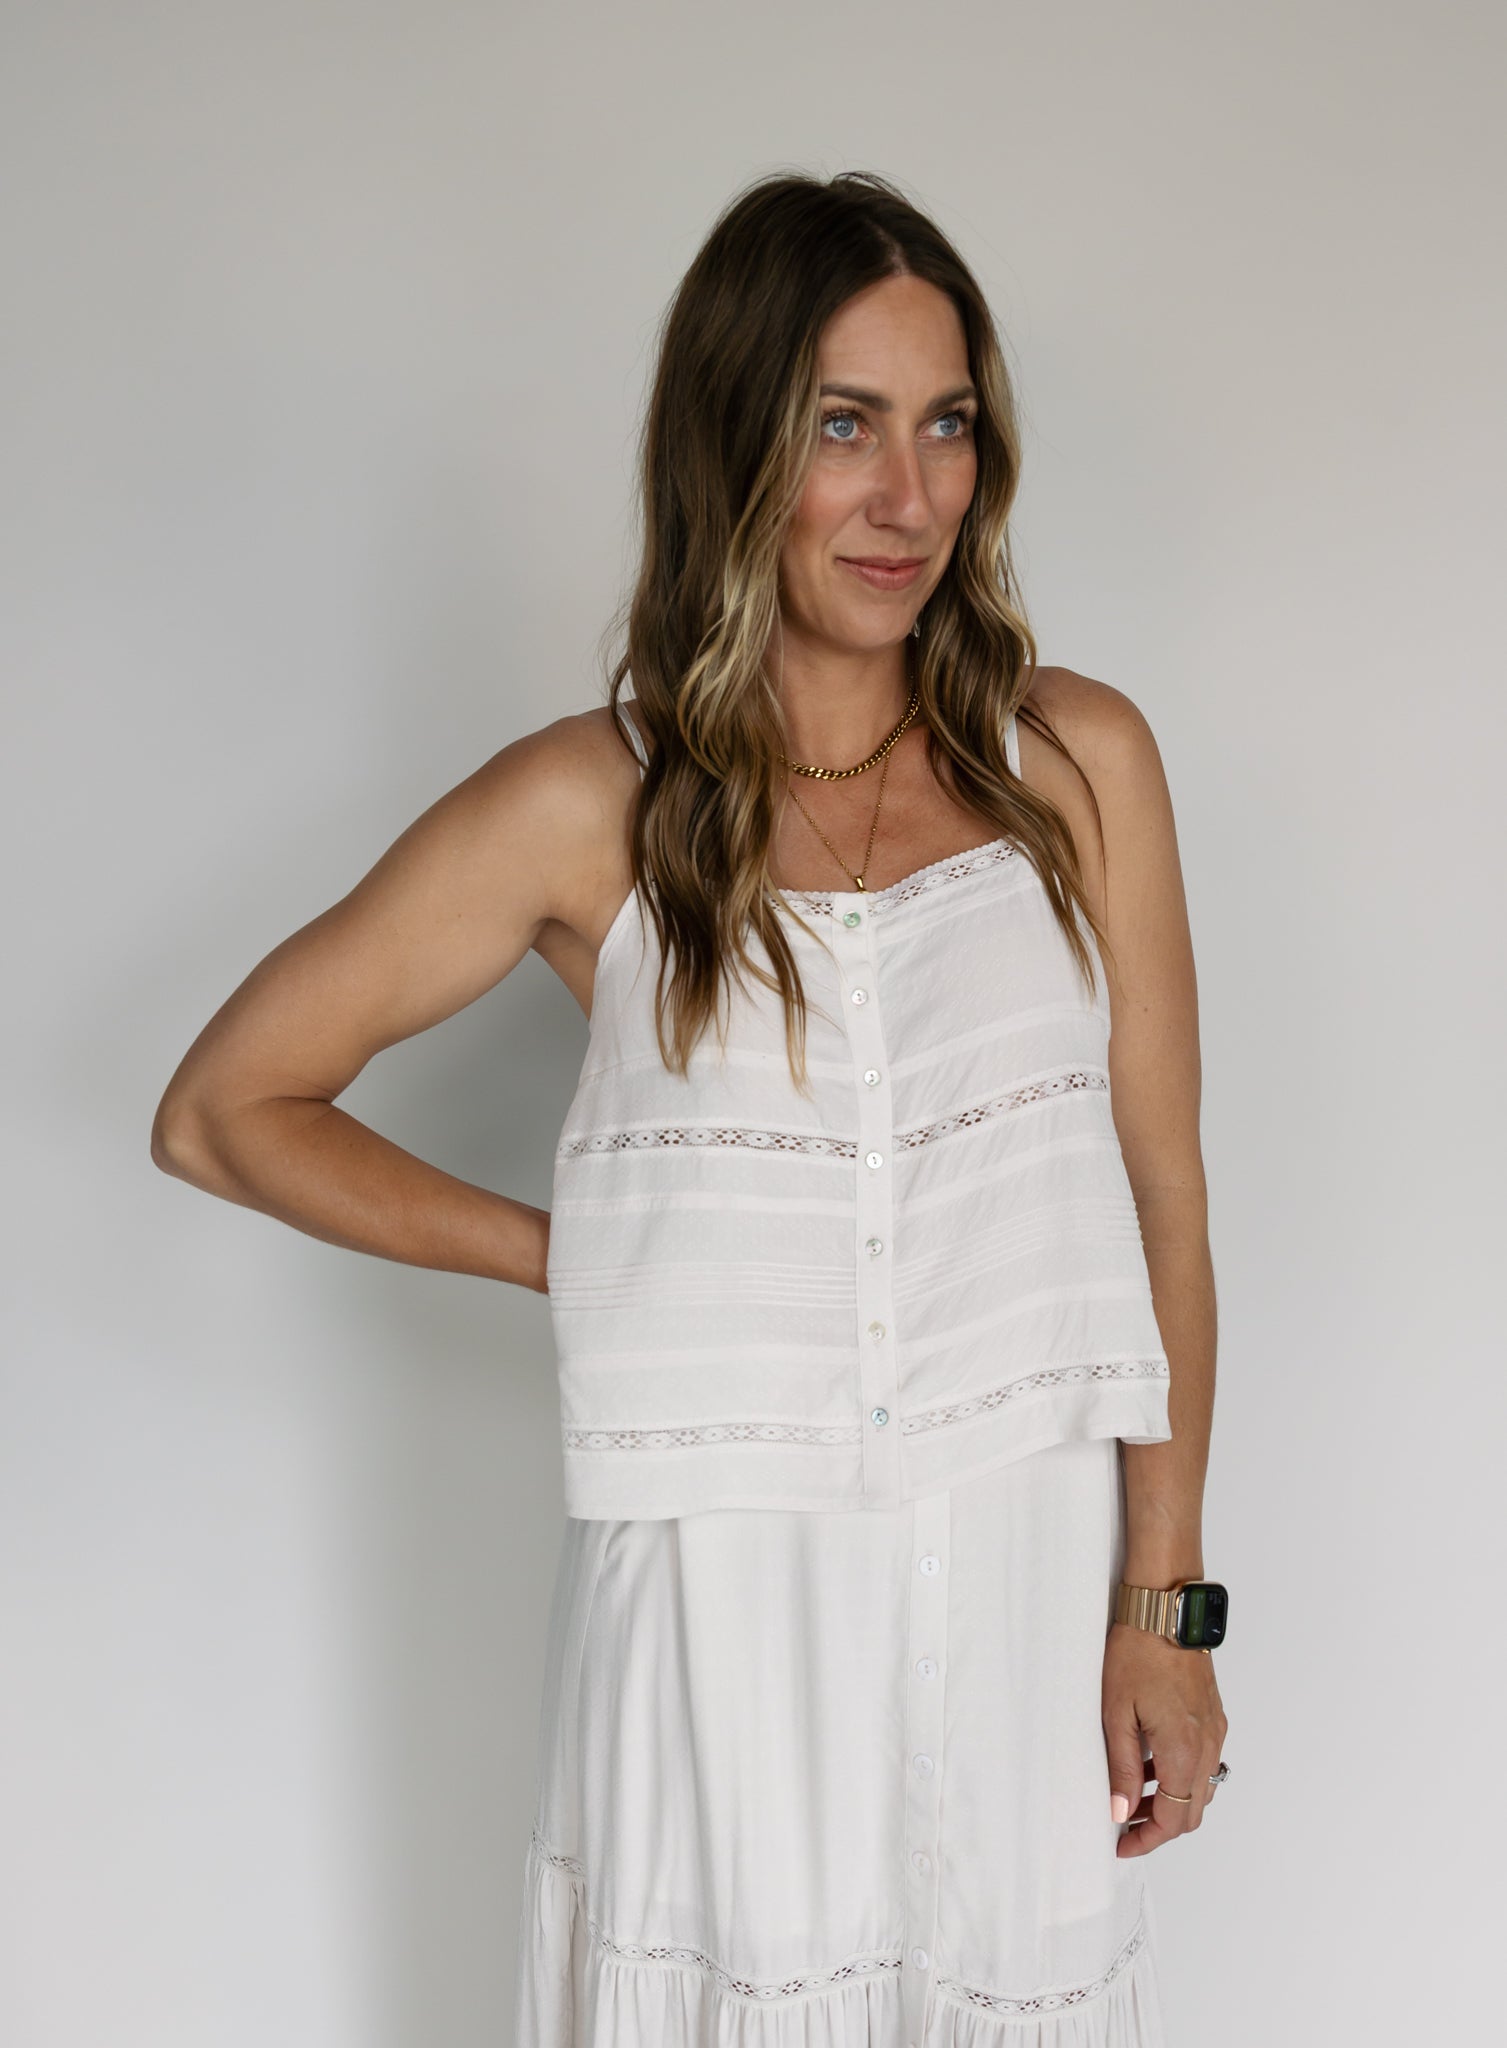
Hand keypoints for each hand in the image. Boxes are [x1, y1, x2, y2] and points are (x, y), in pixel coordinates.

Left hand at [1102, 1621, 1227, 1856]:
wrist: (1166, 1611)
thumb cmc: (1138, 1653)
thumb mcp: (1117, 1713)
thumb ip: (1123, 1767)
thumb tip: (1121, 1810)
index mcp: (1184, 1751)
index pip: (1173, 1820)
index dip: (1147, 1839)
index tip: (1123, 1844)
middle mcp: (1208, 1745)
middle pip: (1192, 1811)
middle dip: (1159, 1825)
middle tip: (1125, 1822)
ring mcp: (1215, 1730)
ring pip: (1201, 1788)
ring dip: (1172, 1801)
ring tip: (1135, 1793)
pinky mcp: (1214, 1714)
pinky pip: (1205, 1761)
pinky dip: (1182, 1775)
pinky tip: (1152, 1762)